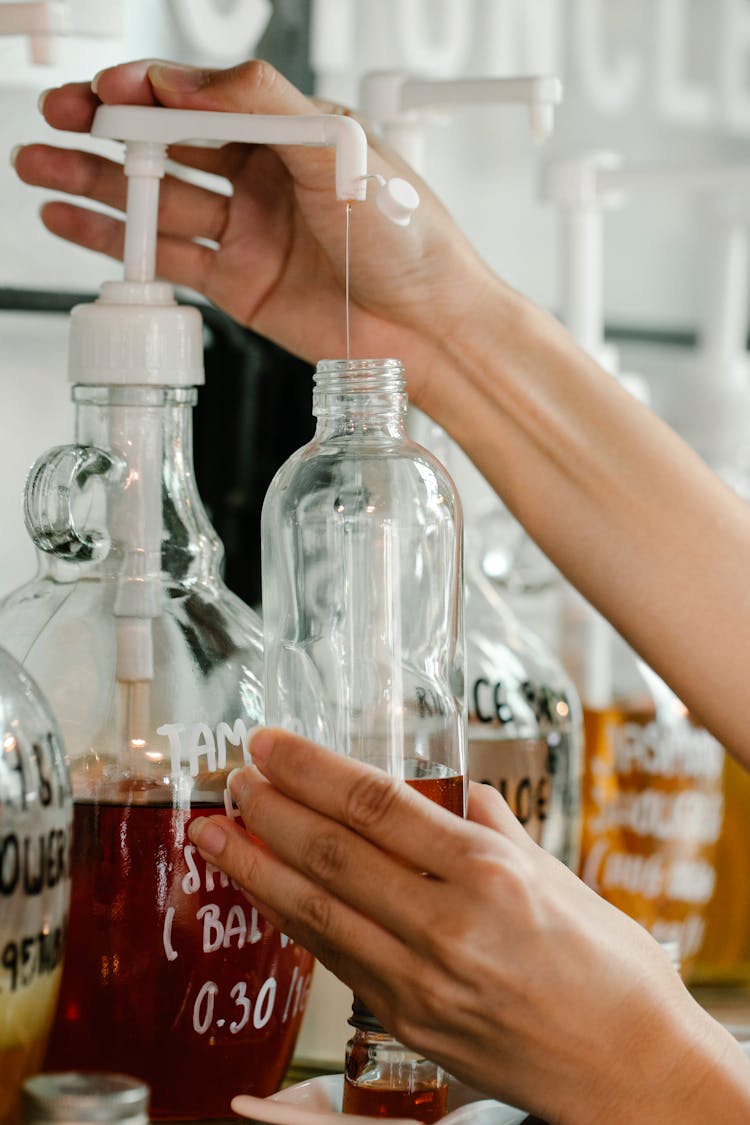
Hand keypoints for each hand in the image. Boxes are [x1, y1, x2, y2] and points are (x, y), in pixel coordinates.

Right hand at [13, 58, 497, 409]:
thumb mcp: (338, 149)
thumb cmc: (406, 236)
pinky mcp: (236, 284)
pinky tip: (73, 221)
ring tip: (38, 165)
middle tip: (56, 118)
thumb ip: (260, 104)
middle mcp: (261, 178)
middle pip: (166, 144)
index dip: (147, 90)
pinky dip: (116, 240)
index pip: (201, 98)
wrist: (427, 326)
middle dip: (105, 129)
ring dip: (95, 182)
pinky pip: (165, 257)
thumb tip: (180, 82)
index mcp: (288, 132)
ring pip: (155, 200)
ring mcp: (245, 232)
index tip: (104, 90)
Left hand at [187, 728, 749, 1124]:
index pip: (377, 804)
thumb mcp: (559, 876)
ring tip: (212, 832)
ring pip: (317, 911)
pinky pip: (336, 958)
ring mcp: (422, 981)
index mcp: (490, 872)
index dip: (311, 769)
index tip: (269, 743)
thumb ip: (494, 829)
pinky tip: (265, 892)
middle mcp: (449, 924)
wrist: (631, 1074)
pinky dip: (294, 919)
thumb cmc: (612, 968)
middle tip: (232, 777)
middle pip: (333, 854)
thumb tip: (453, 794)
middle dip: (269, 810)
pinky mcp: (408, 1022)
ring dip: (255, 867)